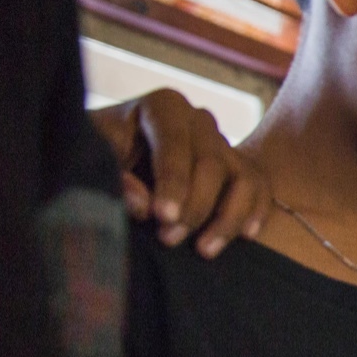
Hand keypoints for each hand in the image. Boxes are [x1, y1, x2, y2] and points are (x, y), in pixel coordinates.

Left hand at [90, 89, 267, 257]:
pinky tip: (246, 237)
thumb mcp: (96, 160)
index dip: (173, 181)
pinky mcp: (239, 168)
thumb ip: (114, 180)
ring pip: (244, 178)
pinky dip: (256, 212)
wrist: (118, 158)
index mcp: (164, 107)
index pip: (175, 141)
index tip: (162, 216)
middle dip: (194, 206)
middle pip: (212, 164)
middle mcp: (200, 120)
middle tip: (169, 239)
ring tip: (204, 250)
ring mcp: (224, 144)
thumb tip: (144, 206)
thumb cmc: (102, 156)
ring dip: (228, 218)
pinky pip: (260, 189)